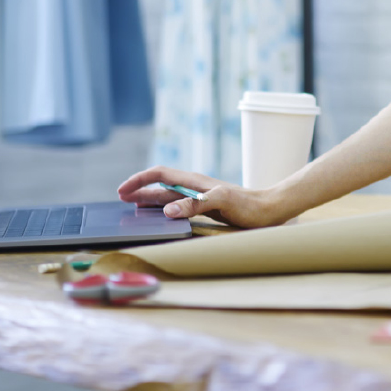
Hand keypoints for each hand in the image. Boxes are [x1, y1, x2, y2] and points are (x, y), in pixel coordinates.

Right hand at [117, 166, 290, 228]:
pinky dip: (164, 208)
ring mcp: (200, 196)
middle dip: (140, 189)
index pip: (160, 174)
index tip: (123, 191)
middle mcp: (195, 186)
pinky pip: (178, 204)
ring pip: (168, 195)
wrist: (270, 210)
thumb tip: (167, 210)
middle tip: (121, 198)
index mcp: (195, 181)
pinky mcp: (206, 206)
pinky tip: (162, 216)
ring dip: (149, 198)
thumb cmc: (249, 206)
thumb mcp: (222, 202)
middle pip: (160, 184)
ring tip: (133, 205)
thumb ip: (195, 204)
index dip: (140, 180)